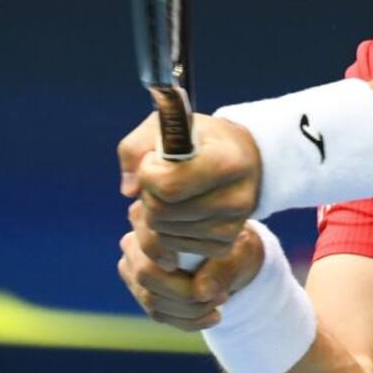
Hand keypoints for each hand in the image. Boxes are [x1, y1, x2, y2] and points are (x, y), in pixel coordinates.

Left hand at [117, 108, 261, 259]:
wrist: (244, 156)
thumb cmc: (201, 138)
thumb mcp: (170, 124)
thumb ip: (136, 147)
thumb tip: (129, 190)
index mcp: (228, 161)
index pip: (169, 185)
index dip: (147, 173)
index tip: (153, 159)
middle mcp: (236, 197)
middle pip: (161, 212)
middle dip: (147, 195)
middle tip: (157, 179)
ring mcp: (233, 224)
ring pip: (164, 234)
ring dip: (154, 215)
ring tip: (168, 194)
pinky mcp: (225, 243)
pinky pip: (175, 248)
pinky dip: (166, 232)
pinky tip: (176, 212)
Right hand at [117, 218, 264, 330]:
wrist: (232, 256)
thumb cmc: (233, 244)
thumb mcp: (236, 252)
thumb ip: (219, 269)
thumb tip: (201, 293)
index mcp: (152, 216)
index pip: (146, 238)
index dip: (159, 254)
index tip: (184, 266)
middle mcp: (135, 241)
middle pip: (145, 275)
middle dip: (184, 293)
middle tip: (221, 295)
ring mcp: (135, 269)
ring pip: (151, 299)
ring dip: (190, 309)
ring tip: (221, 302)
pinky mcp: (142, 293)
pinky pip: (159, 314)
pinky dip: (188, 320)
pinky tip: (214, 316)